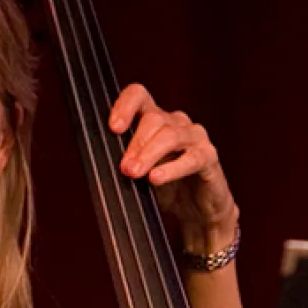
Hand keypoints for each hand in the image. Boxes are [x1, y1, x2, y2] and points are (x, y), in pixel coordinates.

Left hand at [108, 83, 238, 252]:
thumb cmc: (164, 187)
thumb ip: (124, 160)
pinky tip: (156, 178)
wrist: (195, 211)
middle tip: (124, 167)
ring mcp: (194, 137)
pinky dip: (172, 168)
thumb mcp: (138, 172)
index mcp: (154, 119)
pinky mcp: (208, 157)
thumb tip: (99, 160)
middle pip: (153, 119)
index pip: (138, 96)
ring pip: (170, 136)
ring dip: (149, 154)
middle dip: (135, 143)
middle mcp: (175, 122)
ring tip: (134, 173)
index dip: (124, 106)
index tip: (113, 128)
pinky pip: (192, 158)